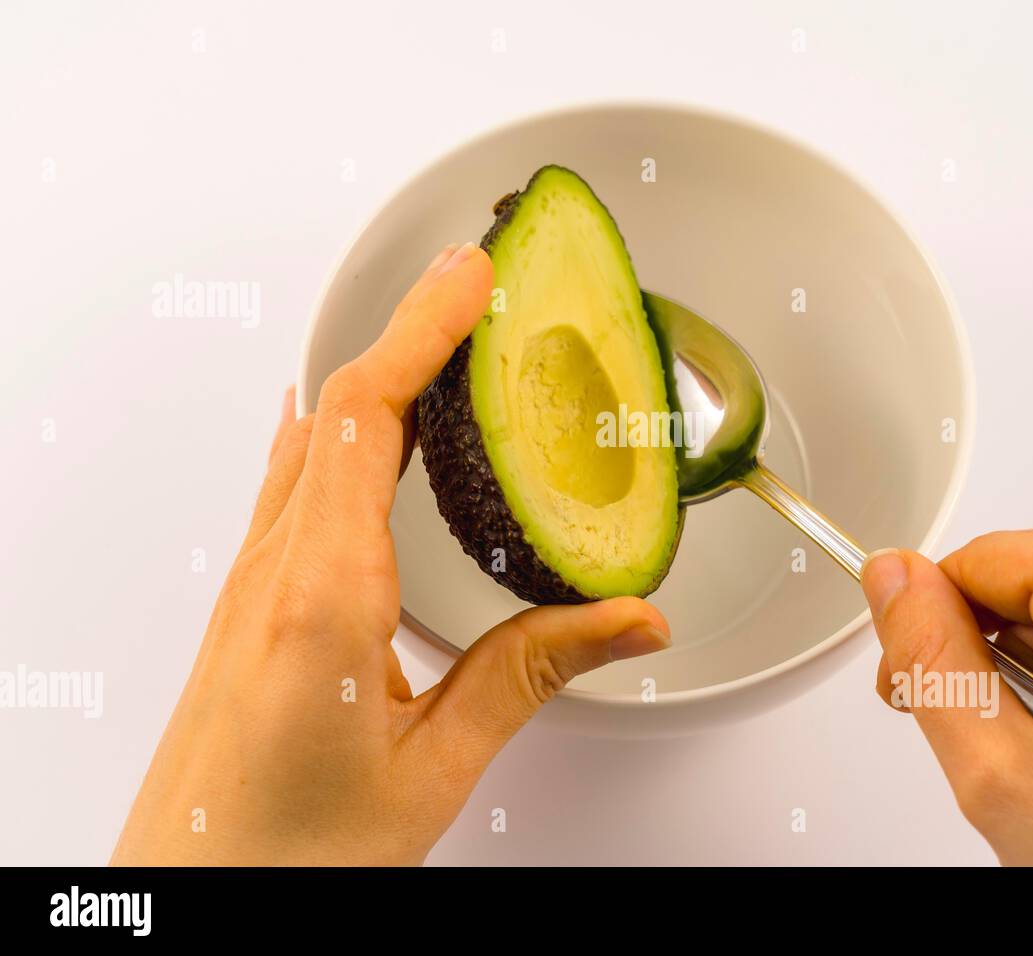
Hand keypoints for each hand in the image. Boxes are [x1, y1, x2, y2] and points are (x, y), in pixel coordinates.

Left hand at [111, 243, 670, 865]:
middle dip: (406, 331)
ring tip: (435, 340)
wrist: (196, 896)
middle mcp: (272, 575)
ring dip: (371, 373)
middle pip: (332, 407)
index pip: (362, 419)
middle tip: (469, 287)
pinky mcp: (248, 602)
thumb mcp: (433, 768)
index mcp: (320, 601)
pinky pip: (291, 479)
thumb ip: (529, 676)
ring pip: (305, 438)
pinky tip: (354, 427)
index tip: (466, 279)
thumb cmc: (287, 854)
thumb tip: (623, 621)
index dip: (419, 333)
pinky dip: (338, 426)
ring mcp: (249, 584)